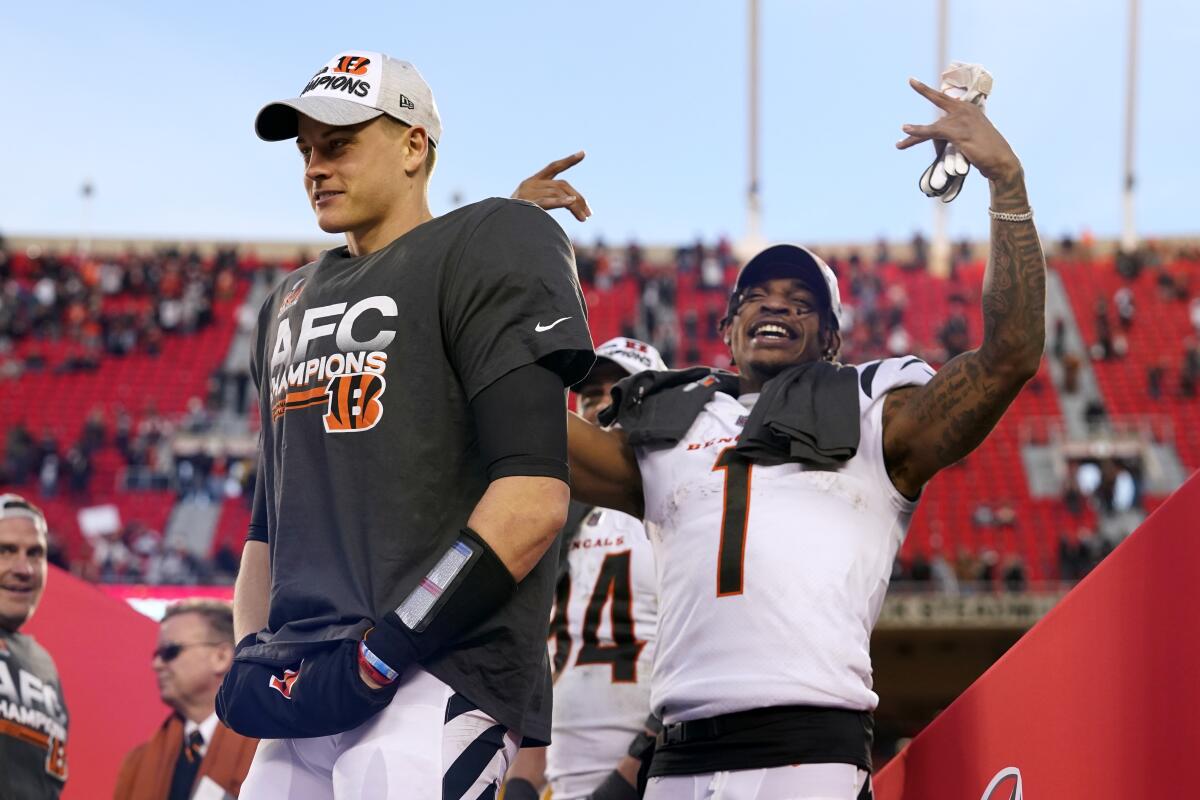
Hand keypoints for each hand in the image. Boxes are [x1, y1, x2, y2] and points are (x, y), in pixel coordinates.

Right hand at [512, 151, 592, 220]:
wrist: (495, 224)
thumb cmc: (513, 218)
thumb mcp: (531, 206)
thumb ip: (549, 200)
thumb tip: (574, 203)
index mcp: (532, 181)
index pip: (553, 167)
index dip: (568, 160)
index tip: (583, 153)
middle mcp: (531, 183)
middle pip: (562, 185)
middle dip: (579, 197)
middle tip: (589, 214)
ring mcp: (528, 193)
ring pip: (558, 193)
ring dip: (575, 205)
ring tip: (585, 218)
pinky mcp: (527, 204)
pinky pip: (547, 201)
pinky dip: (561, 201)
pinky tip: (572, 202)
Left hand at [896, 78, 1020, 183]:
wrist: (1001, 162)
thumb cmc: (987, 152)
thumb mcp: (971, 137)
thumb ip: (956, 132)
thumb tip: (941, 137)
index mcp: (969, 109)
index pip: (947, 99)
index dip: (932, 92)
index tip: (920, 83)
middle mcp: (965, 110)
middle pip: (939, 101)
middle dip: (924, 90)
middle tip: (910, 80)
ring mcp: (961, 120)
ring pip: (931, 127)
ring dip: (914, 138)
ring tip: (898, 145)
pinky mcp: (957, 132)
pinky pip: (932, 132)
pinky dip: (918, 132)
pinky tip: (906, 131)